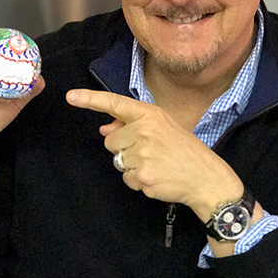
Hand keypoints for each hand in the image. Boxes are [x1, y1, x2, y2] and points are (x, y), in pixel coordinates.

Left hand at [66, 89, 245, 222]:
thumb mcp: (162, 127)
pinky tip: (156, 177)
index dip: (90, 100)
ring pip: (117, 161)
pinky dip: (138, 181)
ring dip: (131, 166)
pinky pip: (126, 178)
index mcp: (150, 114)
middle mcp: (144, 130)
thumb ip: (132, 126)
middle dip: (124, 148)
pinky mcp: (142, 175)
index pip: (115, 103)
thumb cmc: (185, 150)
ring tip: (155, 164)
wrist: (206, 177)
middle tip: (149, 152)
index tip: (70, 96)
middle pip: (110, 141)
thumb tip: (104, 129)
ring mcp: (142, 154)